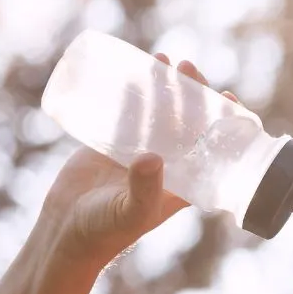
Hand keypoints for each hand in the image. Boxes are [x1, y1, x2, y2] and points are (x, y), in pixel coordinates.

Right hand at [32, 55, 241, 267]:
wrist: (65, 233)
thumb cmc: (106, 231)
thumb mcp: (131, 212)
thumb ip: (144, 189)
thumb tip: (152, 157)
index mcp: (183, 182)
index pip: (211, 147)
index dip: (222, 122)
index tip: (227, 97)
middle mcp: (166, 166)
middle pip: (186, 122)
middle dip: (191, 93)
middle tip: (187, 66)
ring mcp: (139, 153)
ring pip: (157, 113)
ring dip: (163, 87)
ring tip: (164, 60)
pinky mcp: (111, 147)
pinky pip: (126, 114)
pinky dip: (132, 93)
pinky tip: (134, 71)